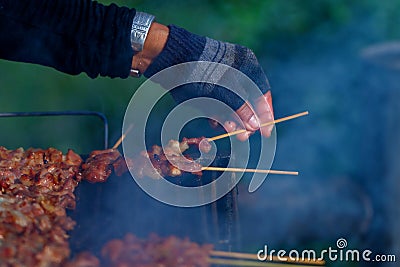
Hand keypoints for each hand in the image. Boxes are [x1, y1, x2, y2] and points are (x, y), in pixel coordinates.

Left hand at [139, 23, 273, 140]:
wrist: (168, 59)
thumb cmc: (198, 73)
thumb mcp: (222, 94)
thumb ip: (241, 109)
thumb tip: (257, 126)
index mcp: (247, 66)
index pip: (262, 93)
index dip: (265, 114)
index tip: (265, 133)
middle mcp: (237, 71)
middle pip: (247, 101)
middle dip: (243, 120)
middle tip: (242, 136)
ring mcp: (221, 77)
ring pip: (231, 104)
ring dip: (230, 119)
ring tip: (225, 130)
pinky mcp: (208, 84)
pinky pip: (218, 102)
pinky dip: (217, 113)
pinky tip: (213, 122)